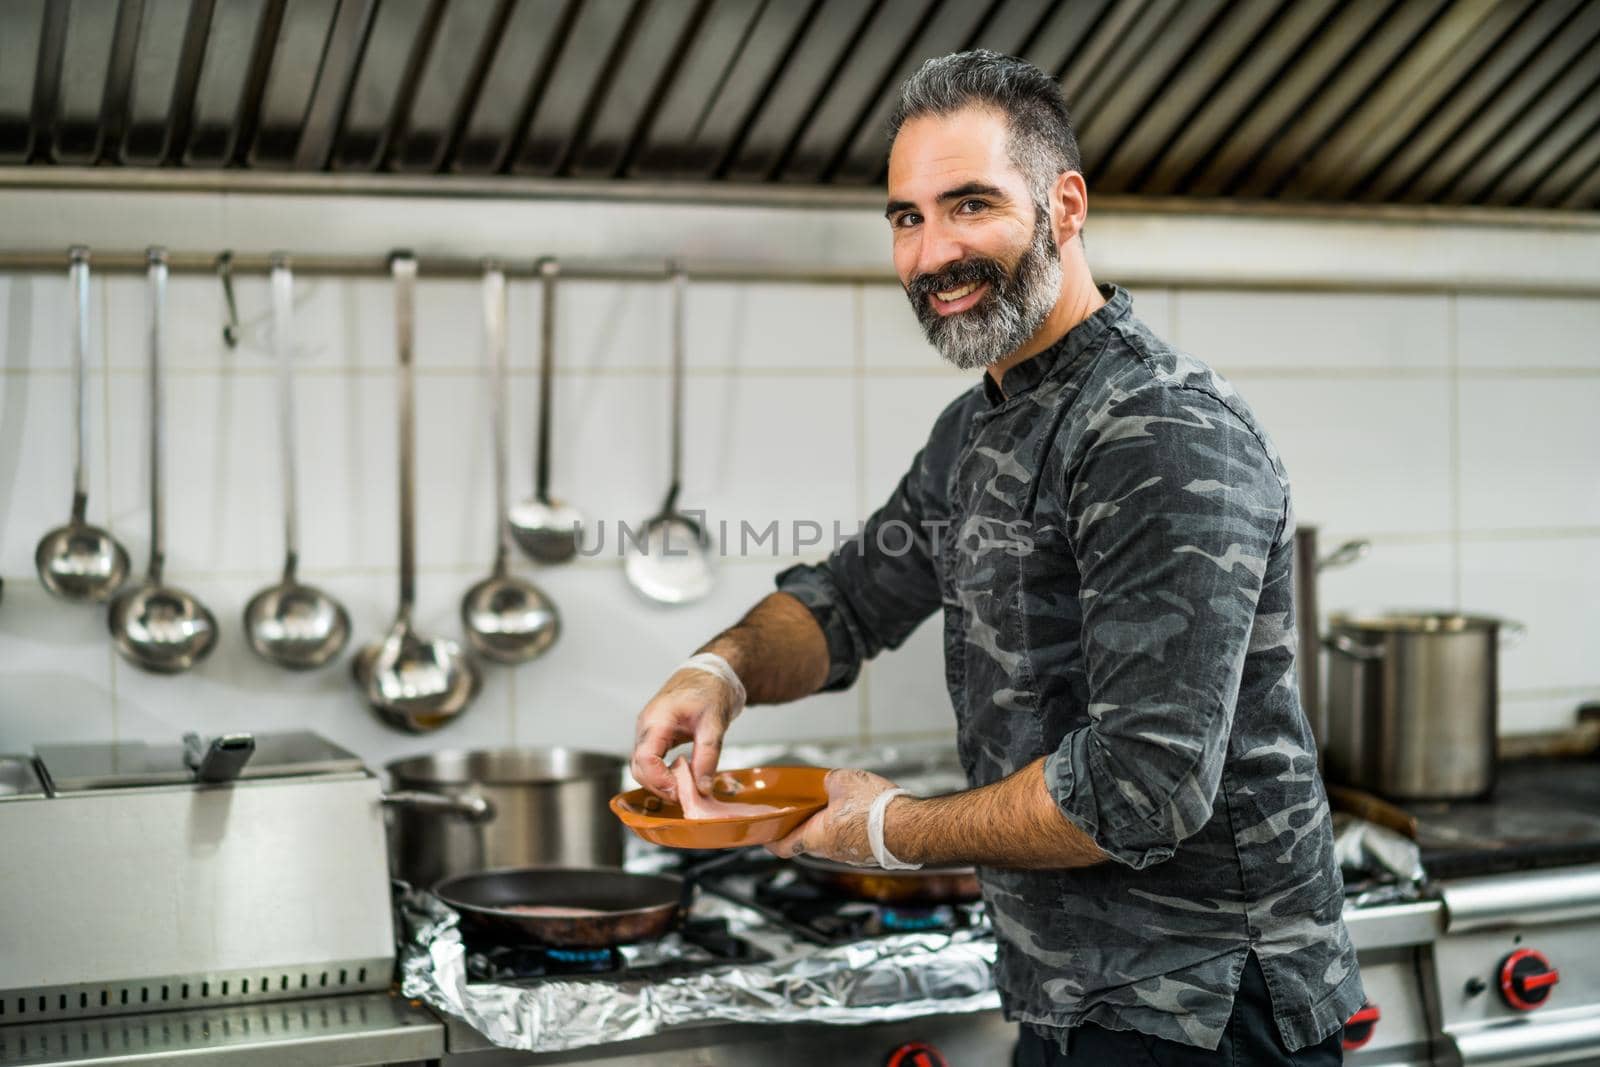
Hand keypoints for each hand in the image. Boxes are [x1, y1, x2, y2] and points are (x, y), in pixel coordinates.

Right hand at [632, 668, 738, 801]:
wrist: (709, 674)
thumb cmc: (710, 689)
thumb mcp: (715, 722)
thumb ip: (708, 755)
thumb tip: (702, 787)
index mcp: (657, 719)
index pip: (645, 758)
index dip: (660, 780)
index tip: (681, 790)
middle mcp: (646, 727)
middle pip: (639, 767)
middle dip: (660, 786)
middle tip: (687, 794)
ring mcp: (647, 732)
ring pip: (642, 767)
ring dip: (660, 782)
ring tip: (686, 787)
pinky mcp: (654, 737)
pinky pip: (650, 762)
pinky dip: (662, 774)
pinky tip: (681, 777)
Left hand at [766, 768, 899, 865]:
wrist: (910, 828)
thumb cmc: (875, 810)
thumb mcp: (844, 781)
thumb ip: (828, 782)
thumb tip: (826, 782)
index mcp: (817, 836)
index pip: (785, 846)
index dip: (771, 841)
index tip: (765, 836)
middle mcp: (832, 851)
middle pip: (807, 842)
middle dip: (801, 827)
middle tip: (799, 811)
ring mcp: (851, 855)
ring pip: (830, 842)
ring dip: (827, 827)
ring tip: (833, 806)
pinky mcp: (869, 853)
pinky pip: (851, 841)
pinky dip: (848, 829)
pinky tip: (859, 812)